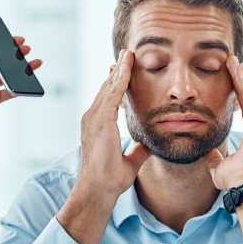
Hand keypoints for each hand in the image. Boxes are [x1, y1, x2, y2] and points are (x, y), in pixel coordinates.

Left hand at [0, 28, 42, 131]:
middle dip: (17, 56)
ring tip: (35, 64)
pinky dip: (20, 89)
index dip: (6, 44)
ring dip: (22, 71)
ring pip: (10, 76)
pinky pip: (10, 93)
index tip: (18, 39)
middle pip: (5, 62)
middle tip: (27, 50)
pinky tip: (28, 85)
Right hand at [57, 49, 151, 243]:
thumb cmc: (110, 179)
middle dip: (118, 71)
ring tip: (128, 54)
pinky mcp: (100, 120)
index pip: (108, 98)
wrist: (99, 189)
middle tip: (126, 54)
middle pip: (107, 88)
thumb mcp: (130, 160)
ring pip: (109, 87)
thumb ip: (139, 150)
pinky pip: (111, 94)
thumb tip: (150, 145)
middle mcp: (92, 118)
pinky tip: (127, 67)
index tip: (124, 71)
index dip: (116, 83)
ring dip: (120, 70)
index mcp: (98, 126)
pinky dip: (119, 79)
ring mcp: (94, 118)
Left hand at [203, 56, 242, 189]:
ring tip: (232, 61)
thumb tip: (206, 152)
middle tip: (231, 62)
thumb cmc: (236, 179)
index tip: (228, 78)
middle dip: (240, 79)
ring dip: (242, 76)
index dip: (237, 92)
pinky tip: (237, 69)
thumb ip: (214, 157)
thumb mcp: (219, 166)